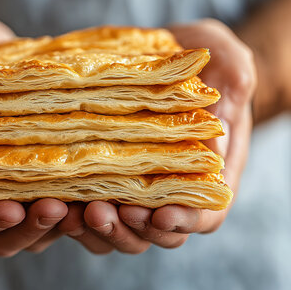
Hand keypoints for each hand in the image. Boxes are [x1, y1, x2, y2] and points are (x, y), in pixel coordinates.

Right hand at [0, 13, 68, 256]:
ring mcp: (16, 185)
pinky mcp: (47, 176)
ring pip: (37, 231)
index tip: (10, 209)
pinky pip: (65, 206)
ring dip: (63, 225)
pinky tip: (109, 189)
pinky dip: (84, 207)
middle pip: (1, 235)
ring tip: (91, 204)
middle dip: (30, 229)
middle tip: (59, 207)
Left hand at [56, 19, 255, 253]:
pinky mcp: (107, 176)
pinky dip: (74, 215)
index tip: (161, 214)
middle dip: (130, 229)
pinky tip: (56, 199)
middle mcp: (172, 188)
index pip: (202, 215)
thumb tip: (218, 130)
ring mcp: (137, 186)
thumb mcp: (230, 63)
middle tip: (103, 212)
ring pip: (120, 229)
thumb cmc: (209, 63)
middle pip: (155, 232)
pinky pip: (90, 210)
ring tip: (77, 211)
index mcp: (208, 174)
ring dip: (98, 229)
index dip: (183, 222)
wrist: (175, 56)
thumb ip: (234, 87)